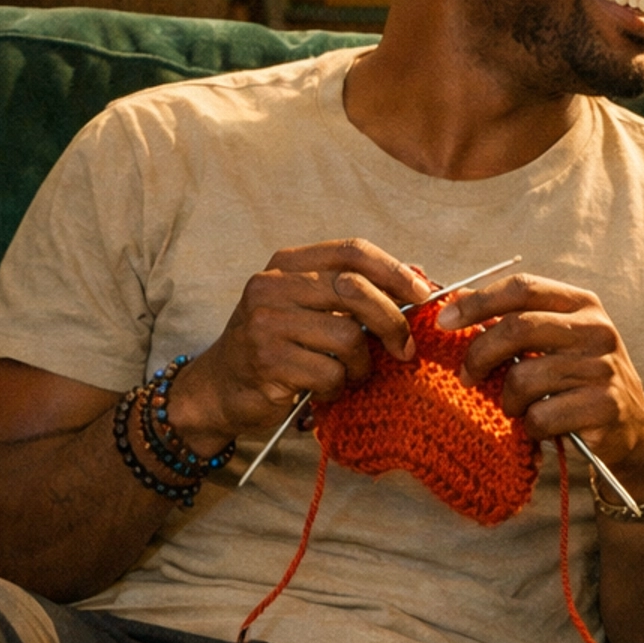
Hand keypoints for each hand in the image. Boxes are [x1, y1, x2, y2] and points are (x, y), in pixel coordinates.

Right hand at [171, 241, 432, 452]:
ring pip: (348, 336)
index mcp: (287, 264)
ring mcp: (266, 321)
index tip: (424, 295)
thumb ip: (356, 293)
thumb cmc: (277, 349)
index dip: (395, 271)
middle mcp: (272, 285)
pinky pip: (330, 372)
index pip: (352, 251)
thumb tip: (421, 276)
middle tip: (404, 350)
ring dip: (362, 365)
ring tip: (351, 376)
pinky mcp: (267, 359)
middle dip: (393, 322)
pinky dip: (338, 388)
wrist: (218, 388)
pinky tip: (325, 391)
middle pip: (356, 290)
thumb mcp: (311, 310)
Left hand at [438, 273, 643, 495]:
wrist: (632, 427)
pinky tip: (542, 427)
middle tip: (467, 377)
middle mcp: (596, 329)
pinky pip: (541, 416)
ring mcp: (603, 368)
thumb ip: (517, 322)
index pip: (522, 288)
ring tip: (518, 408)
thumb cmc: (579, 380)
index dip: (478, 302)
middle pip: (518, 328)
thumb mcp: (557, 341)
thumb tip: (454, 305)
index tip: (444, 321)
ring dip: (509, 400)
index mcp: (582, 304)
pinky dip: (530, 427)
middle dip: (480, 355)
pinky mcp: (604, 406)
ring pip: (524, 379)